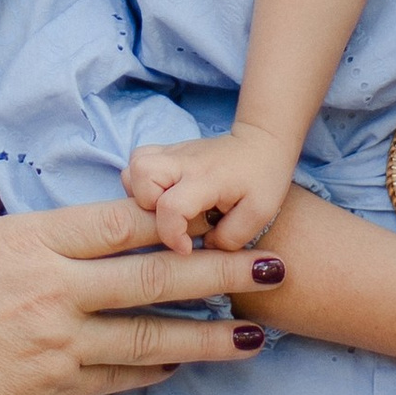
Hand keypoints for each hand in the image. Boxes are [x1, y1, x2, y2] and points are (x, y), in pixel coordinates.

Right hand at [0, 161, 258, 394]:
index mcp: (25, 244)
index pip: (115, 223)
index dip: (173, 214)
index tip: (218, 207)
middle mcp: (51, 292)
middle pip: (153, 276)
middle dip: (220, 269)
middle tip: (276, 266)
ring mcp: (57, 346)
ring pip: (151, 336)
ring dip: (210, 334)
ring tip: (258, 334)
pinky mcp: (53, 392)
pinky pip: (120, 379)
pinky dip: (157, 372)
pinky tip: (188, 366)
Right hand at [126, 129, 289, 253]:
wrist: (262, 144)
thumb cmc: (263, 179)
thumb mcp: (259, 215)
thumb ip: (230, 238)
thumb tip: (203, 249)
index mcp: (206, 178)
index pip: (171, 206)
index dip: (171, 235)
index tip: (186, 248)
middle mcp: (183, 161)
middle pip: (139, 175)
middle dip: (146, 206)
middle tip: (169, 221)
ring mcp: (171, 152)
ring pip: (132, 167)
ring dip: (140, 194)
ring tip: (163, 210)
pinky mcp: (166, 152)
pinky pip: (136, 164)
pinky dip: (140, 183)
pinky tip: (161, 197)